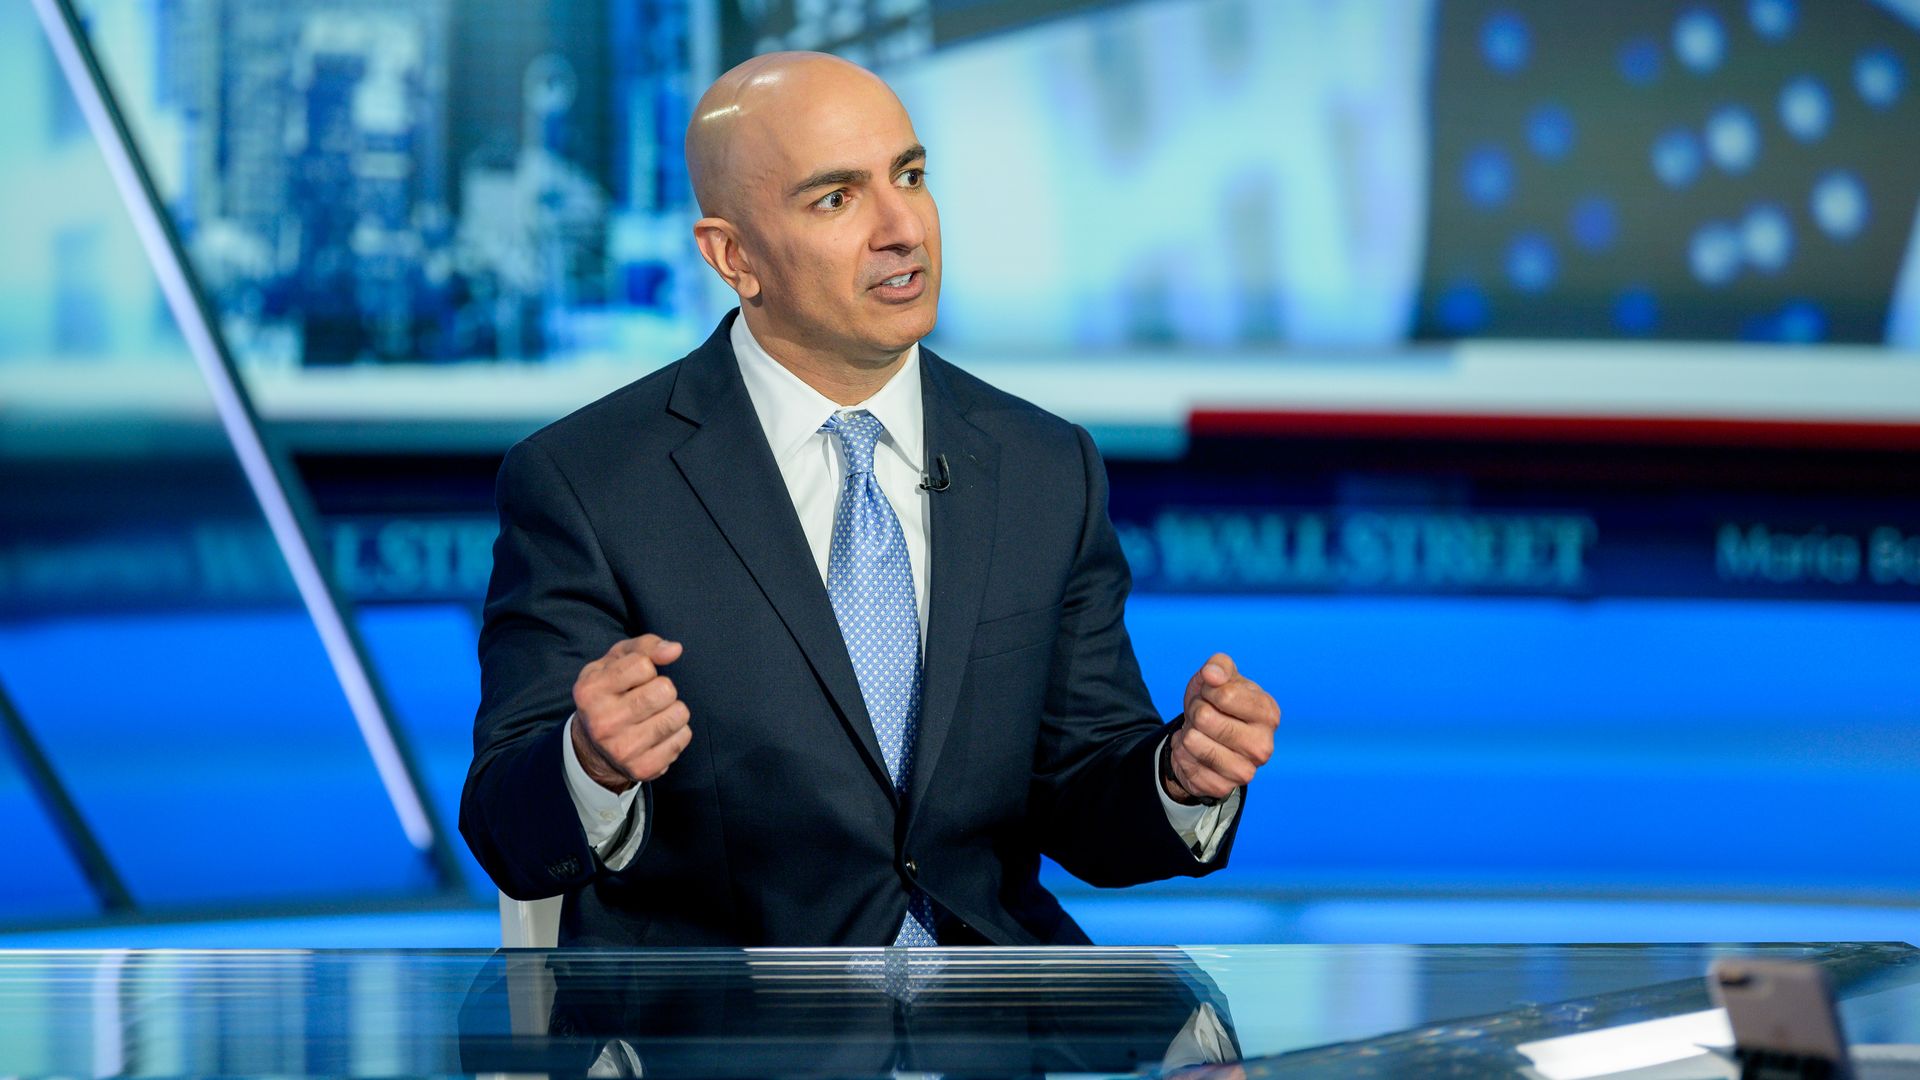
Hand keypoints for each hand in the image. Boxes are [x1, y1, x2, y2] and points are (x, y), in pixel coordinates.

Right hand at [570, 634, 689, 793]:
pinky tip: (659, 734)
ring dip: (673, 710)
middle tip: (649, 698)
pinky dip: (678, 732)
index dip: (646, 668)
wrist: (594, 746)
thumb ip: (645, 647)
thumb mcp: (616, 662)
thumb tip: (674, 649)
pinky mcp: (642, 768)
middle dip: (664, 689)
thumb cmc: (611, 693)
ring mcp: (622, 749)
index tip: (635, 679)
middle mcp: (602, 722)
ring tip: (655, 714)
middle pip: (665, 690)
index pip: (643, 665)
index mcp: (590, 690)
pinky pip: (683, 738)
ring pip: (678, 714)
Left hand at [1164, 652, 1278, 804]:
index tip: (1211, 695)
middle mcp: (1263, 746)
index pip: (1225, 694)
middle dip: (1194, 711)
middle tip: (1202, 715)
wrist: (1206, 737)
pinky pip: (1185, 765)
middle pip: (1205, 718)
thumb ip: (1218, 666)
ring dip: (1187, 733)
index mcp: (1268, 714)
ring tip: (1199, 733)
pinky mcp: (1222, 788)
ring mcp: (1245, 771)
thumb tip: (1212, 674)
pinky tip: (1193, 752)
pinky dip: (1181, 754)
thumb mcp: (1219, 676)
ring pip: (1192, 742)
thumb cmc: (1218, 703)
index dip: (1208, 690)